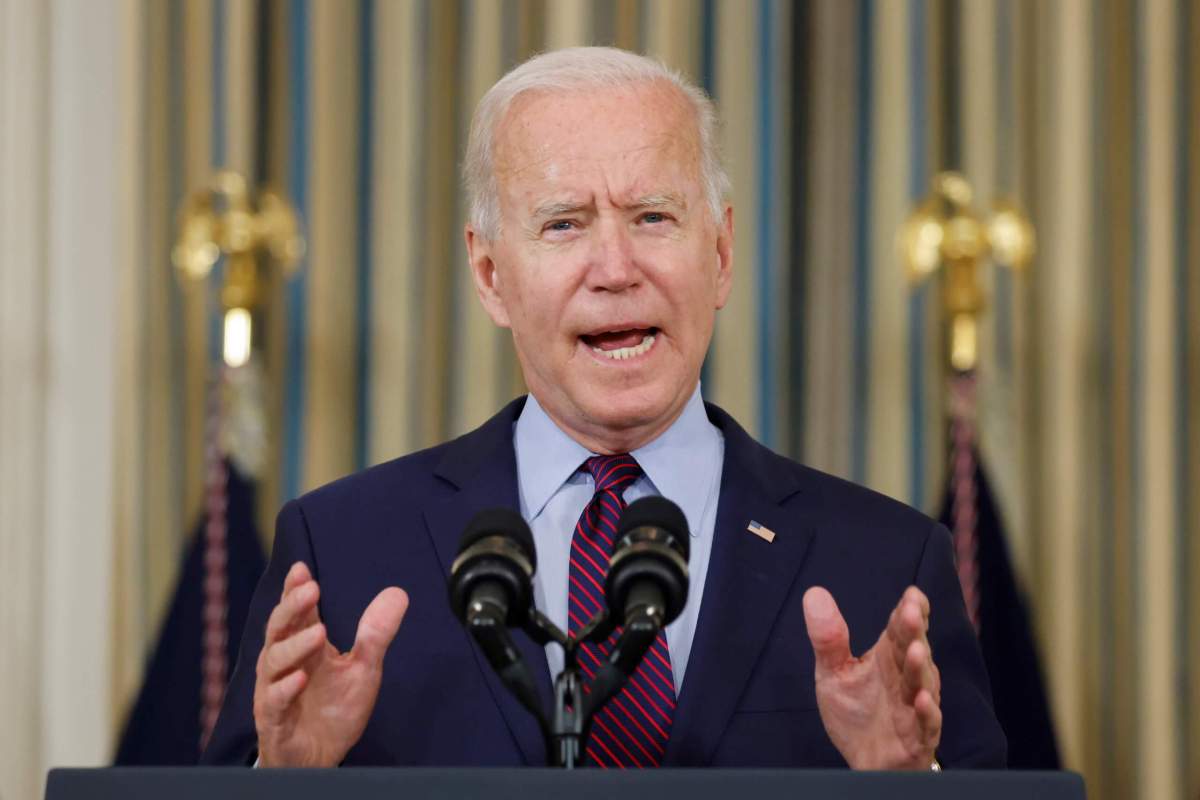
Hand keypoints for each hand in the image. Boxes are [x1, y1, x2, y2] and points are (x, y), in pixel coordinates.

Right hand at [253, 561, 408, 766]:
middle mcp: (284, 662)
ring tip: (320, 632)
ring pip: (274, 660)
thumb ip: (376, 633)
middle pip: (280, 627)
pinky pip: (273, 700)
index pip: (297, 612)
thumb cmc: (335, 710)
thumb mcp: (363, 668)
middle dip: (292, 606)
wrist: (321, 758)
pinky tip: (299, 678)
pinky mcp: (274, 718)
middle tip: (311, 589)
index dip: (295, 589)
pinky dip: (285, 688)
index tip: (302, 568)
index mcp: (304, 645)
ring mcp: (275, 689)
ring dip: (295, 645)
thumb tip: (398, 592)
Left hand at [802, 585, 941, 769]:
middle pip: (912, 649)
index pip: (901, 629)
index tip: (911, 594)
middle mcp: (906, 677)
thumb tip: (813, 593)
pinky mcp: (918, 736)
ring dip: (919, 667)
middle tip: (911, 612)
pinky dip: (926, 711)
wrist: (864, 760)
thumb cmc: (856, 713)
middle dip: (913, 631)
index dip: (909, 610)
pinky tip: (921, 699)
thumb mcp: (833, 672)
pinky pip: (926, 723)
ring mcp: (914, 706)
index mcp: (888, 657)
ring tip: (915, 649)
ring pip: (922, 683)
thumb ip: (828, 638)